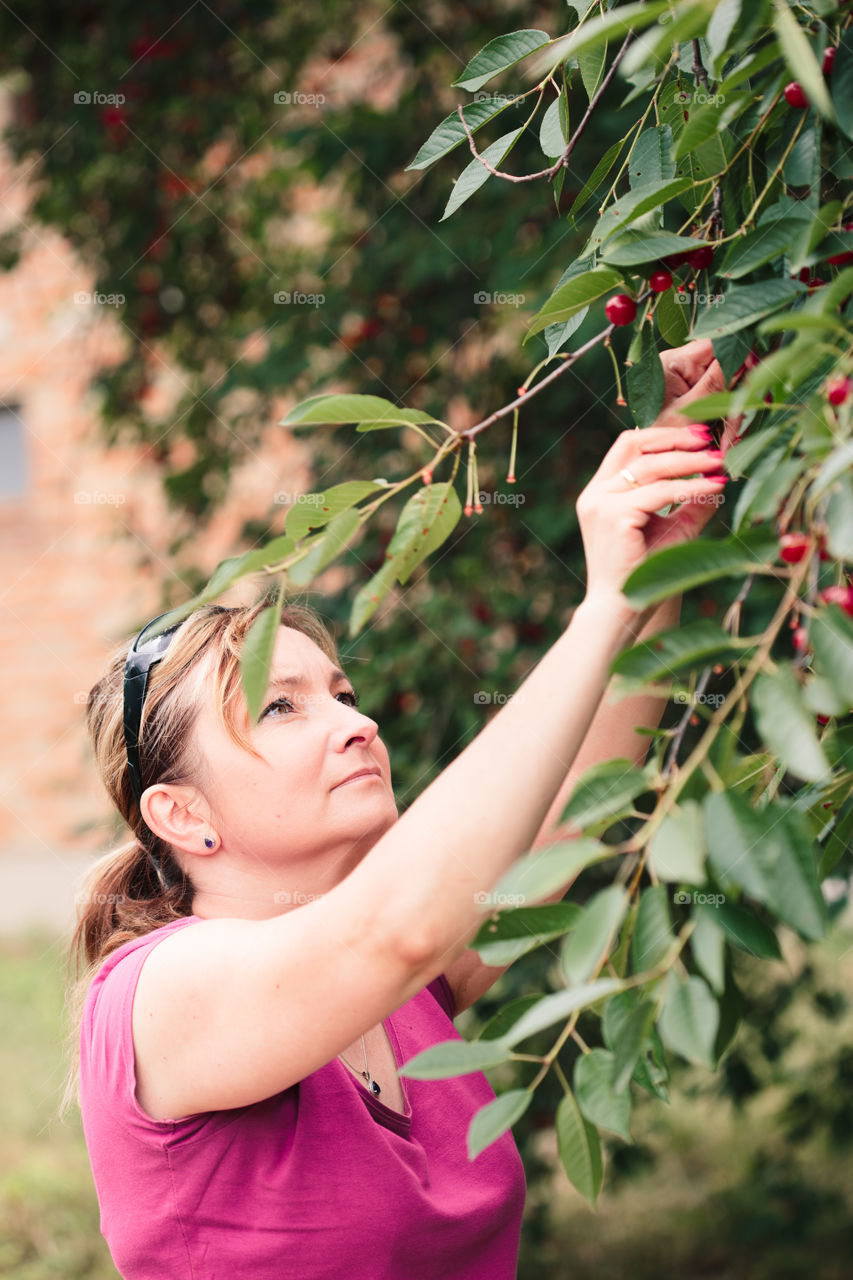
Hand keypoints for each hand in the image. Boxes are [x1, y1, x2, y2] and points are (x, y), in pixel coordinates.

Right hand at [576, 339, 743, 614]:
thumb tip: (720, 476)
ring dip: (689, 460)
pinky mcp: (613, 518)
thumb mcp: (672, 528)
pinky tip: (714, 486)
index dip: (664, 433)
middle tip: (711, 438)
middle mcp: (595, 493)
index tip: (700, 433)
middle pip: (635, 444)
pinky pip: (659, 493)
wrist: (620, 610)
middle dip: (676, 437)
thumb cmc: (643, 571)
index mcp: (600, 491)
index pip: (629, 445)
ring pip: (649, 466)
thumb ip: (690, 502)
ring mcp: (600, 504)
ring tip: (719, 461)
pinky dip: (690, 487)